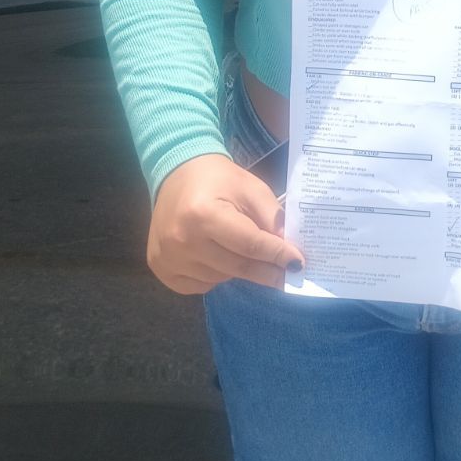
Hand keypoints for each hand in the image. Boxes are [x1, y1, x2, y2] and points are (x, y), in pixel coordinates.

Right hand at [147, 153, 304, 295]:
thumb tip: (290, 255)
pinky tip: (217, 255)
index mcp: (203, 215)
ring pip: (222, 278)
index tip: (299, 264)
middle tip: (289, 273)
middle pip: (238, 266)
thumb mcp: (251, 188)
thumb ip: (271, 218)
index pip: (250, 245)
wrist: (177, 174)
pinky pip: (202, 285)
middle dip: (268, 270)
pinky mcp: (162, 270)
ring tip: (243, 249)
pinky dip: (217, 276)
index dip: (277, 255)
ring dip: (241, 269)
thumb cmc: (218, 180)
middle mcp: (181, 241)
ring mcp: (168, 259)